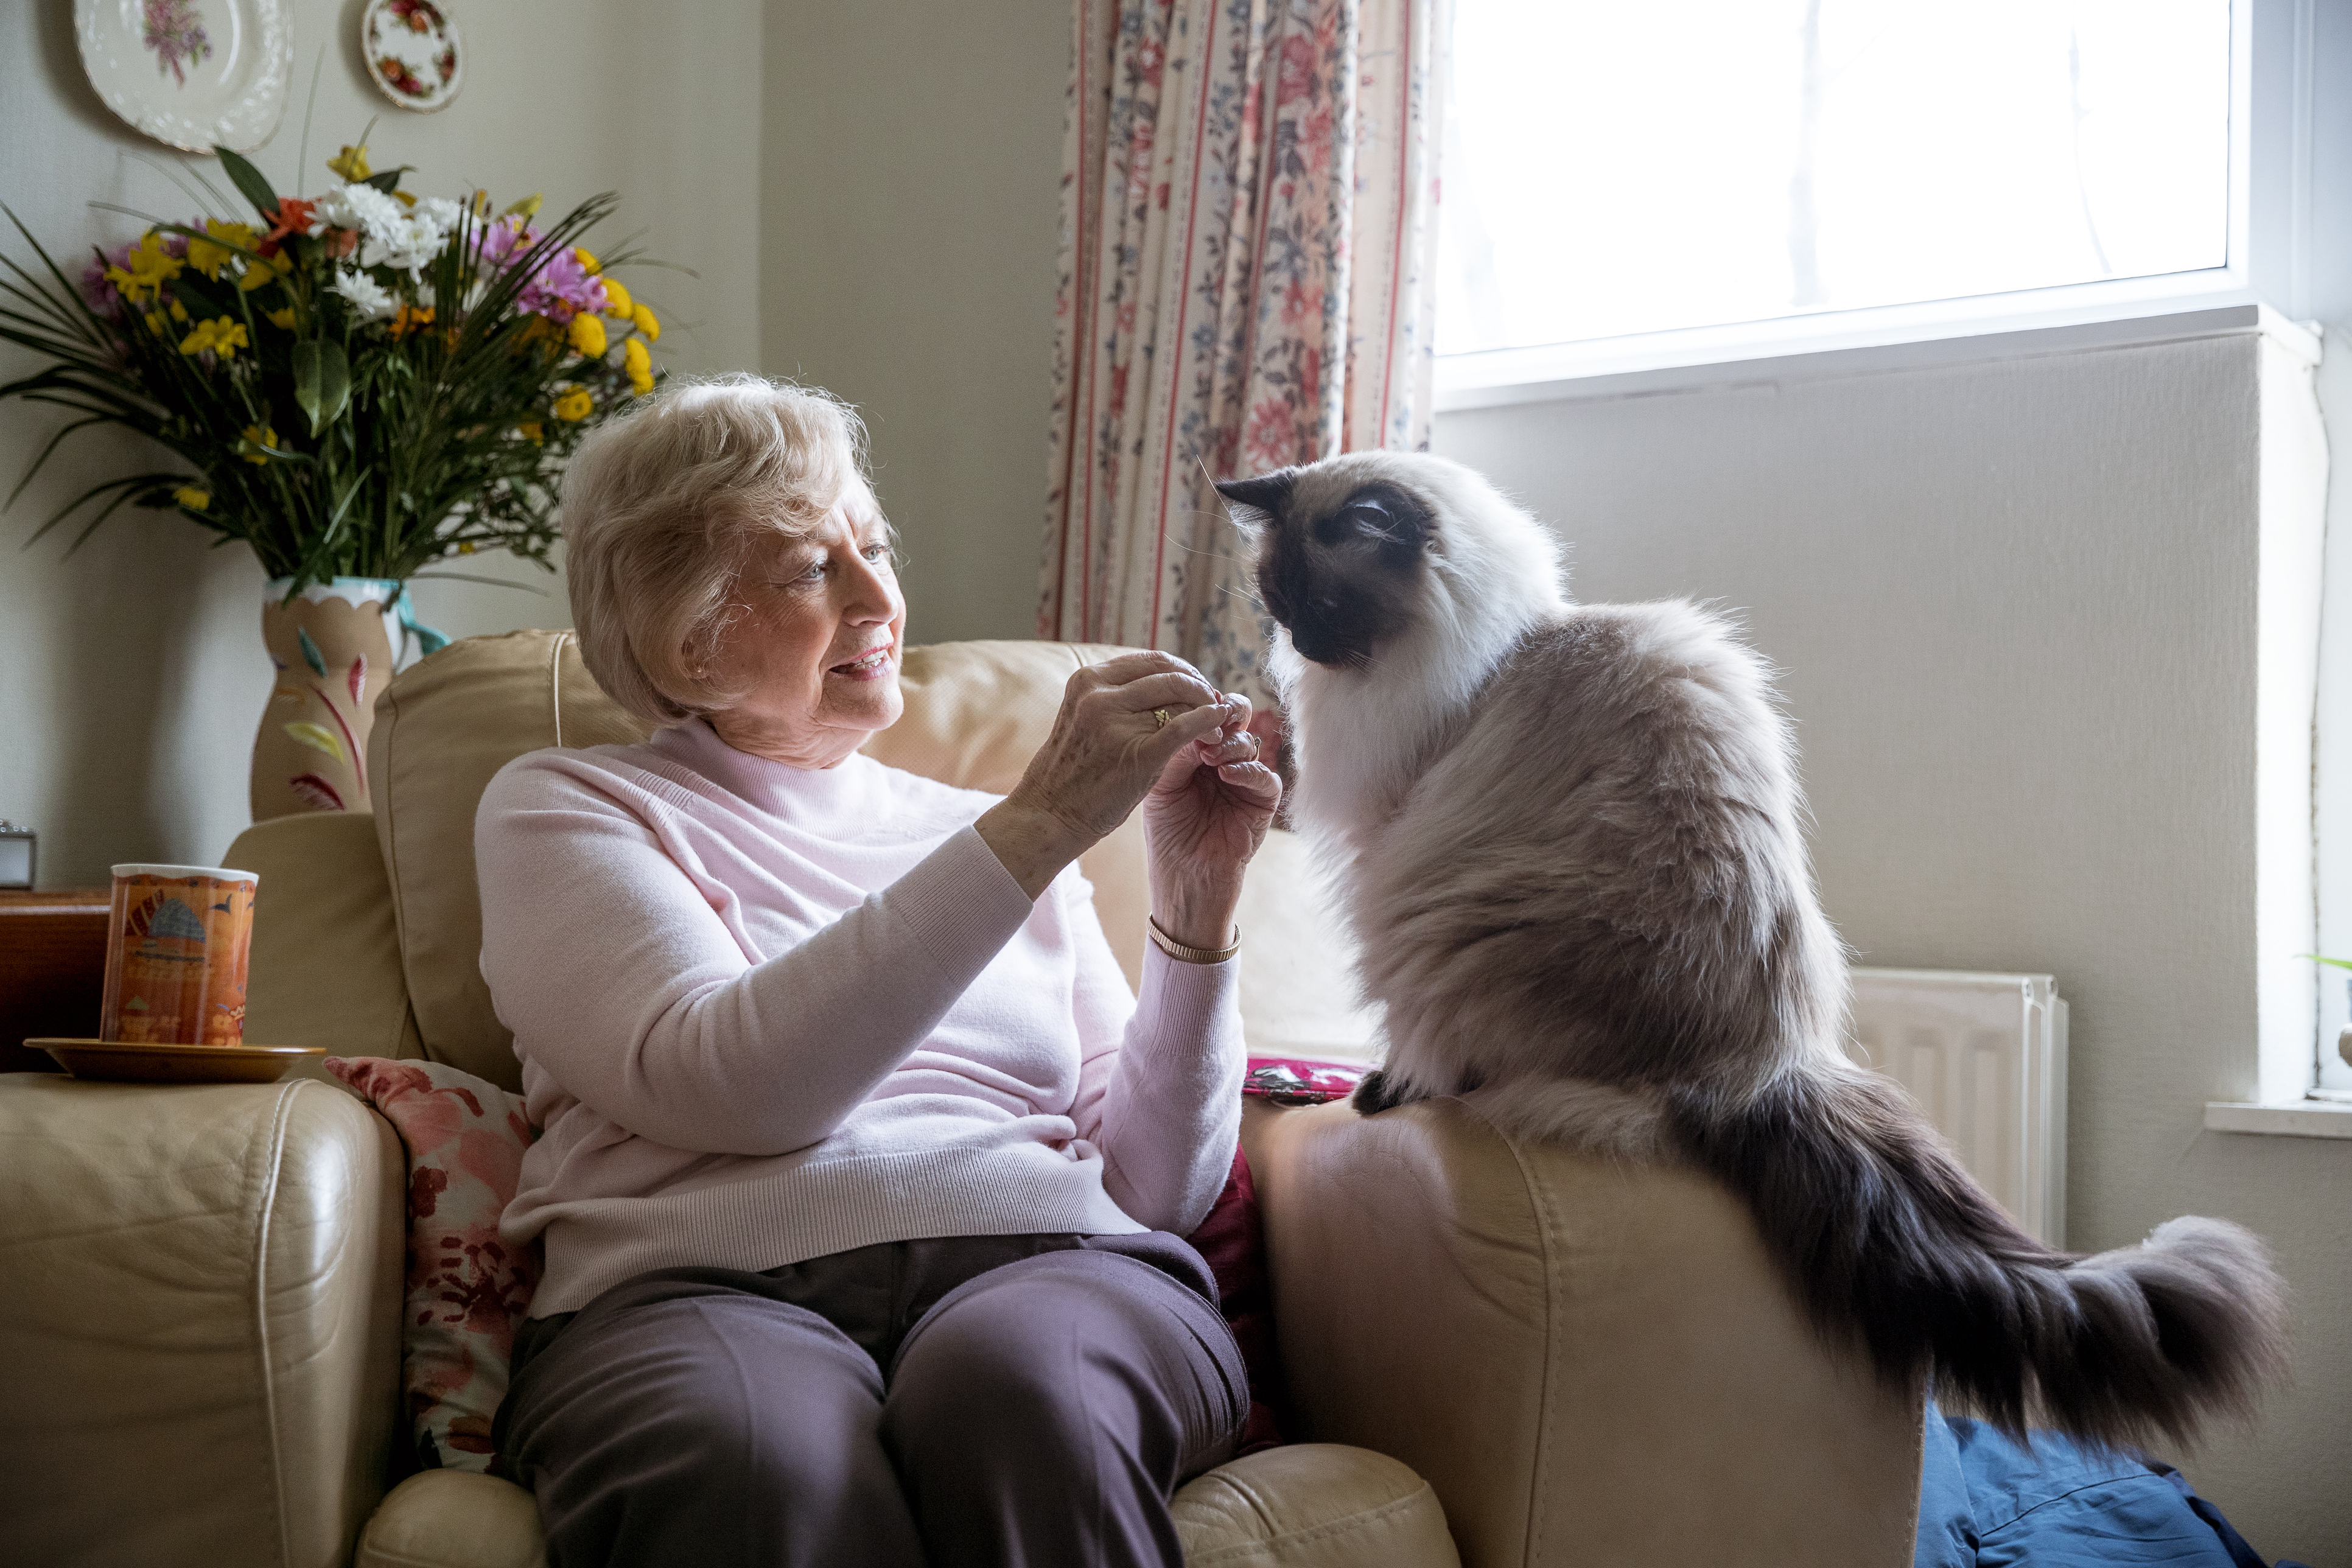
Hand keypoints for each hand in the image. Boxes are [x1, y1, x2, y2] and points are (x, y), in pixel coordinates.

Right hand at [976, 652, 1234, 898]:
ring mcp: (1115, 722)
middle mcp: (1098, 694)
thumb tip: (1166, 685)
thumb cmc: (1070, 773)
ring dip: (1207, 707)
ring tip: (1217, 726)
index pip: (1151, 661)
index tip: (1198, 688)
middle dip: (1200, 687)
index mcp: (1087, 681)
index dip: (1183, 671)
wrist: (1047, 816)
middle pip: (1170, 674)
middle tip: (1214, 705)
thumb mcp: (1083, 719)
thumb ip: (1116, 699)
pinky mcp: (1135, 753)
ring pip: (1180, 697)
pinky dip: (1207, 722)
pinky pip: (1183, 727)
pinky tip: (1218, 728)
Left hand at [1143, 691, 1281, 949]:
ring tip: (1209, 756)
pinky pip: (1265, 776)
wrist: (1183, 880)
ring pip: (1250, 742)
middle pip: (1236, 718)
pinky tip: (1226, 774)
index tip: (1188, 703)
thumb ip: (1175, 750)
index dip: (1201, 705)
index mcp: (1197, 751)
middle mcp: (1223, 759)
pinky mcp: (1263, 802)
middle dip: (1225, 712)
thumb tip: (1192, 716)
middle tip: (1211, 716)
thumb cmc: (1166, 834)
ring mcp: (1245, 779)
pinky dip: (1247, 770)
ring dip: (1231, 743)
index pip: (1206, 714)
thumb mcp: (1161, 785)